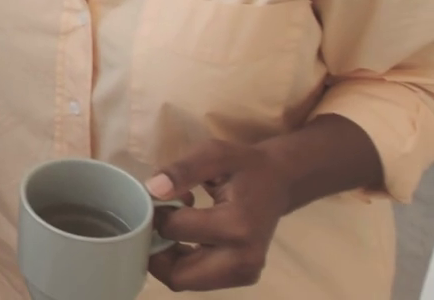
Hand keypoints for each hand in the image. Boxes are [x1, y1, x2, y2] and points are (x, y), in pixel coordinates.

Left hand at [145, 139, 292, 290]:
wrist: (279, 182)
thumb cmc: (244, 166)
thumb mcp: (214, 154)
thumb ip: (183, 169)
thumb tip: (154, 189)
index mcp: (237, 226)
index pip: (174, 230)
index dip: (156, 213)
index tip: (158, 197)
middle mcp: (244, 259)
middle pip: (177, 275)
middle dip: (156, 248)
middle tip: (158, 220)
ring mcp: (245, 273)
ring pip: (182, 280)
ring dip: (167, 256)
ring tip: (176, 225)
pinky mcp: (241, 277)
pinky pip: (194, 279)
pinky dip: (181, 261)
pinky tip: (186, 235)